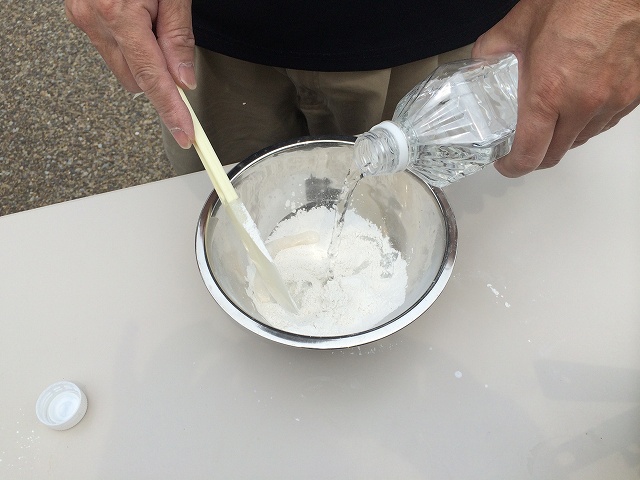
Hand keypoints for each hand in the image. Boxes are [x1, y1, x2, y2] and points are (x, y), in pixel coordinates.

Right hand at [65, 0, 195, 147]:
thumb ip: (178, 37)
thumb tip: (183, 78)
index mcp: (120, 14)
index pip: (153, 80)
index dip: (172, 111)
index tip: (185, 134)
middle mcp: (95, 19)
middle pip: (137, 80)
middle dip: (161, 75)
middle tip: (174, 45)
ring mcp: (84, 18)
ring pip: (124, 68)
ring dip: (145, 59)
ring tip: (152, 19)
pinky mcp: (80, 16)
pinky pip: (112, 50)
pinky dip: (131, 46)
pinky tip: (137, 19)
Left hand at [472, 0, 639, 176]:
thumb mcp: (518, 25)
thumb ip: (492, 49)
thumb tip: (480, 60)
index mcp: (548, 93)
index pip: (529, 155)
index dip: (513, 166)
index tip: (506, 163)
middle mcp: (582, 104)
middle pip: (555, 154)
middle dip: (536, 156)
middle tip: (524, 146)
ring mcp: (611, 100)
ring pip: (582, 140)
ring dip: (563, 138)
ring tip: (551, 121)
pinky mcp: (633, 93)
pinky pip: (606, 122)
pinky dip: (589, 122)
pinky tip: (579, 105)